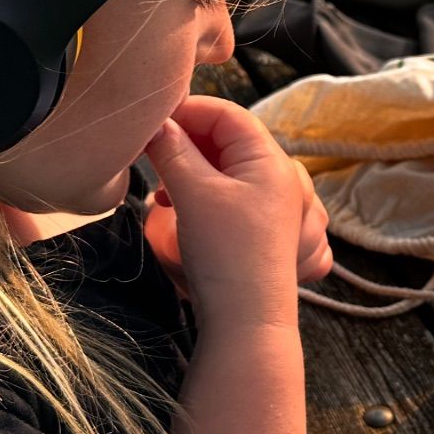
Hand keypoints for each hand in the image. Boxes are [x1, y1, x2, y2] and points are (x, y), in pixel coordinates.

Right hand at [142, 97, 331, 330]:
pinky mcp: (268, 230)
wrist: (248, 321)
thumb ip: (172, 150)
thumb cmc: (225, 252)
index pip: (227, 114)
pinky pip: (236, 197)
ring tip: (165, 194)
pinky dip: (208, 196)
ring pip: (230, 170)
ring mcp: (279, 205)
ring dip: (194, 173)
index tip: (149, 123)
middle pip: (229, 141)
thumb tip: (155, 122)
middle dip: (187, 146)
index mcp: (272, 160)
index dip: (186, 111)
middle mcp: (283, 177)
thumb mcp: (192, 194)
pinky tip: (183, 212)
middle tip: (151, 161)